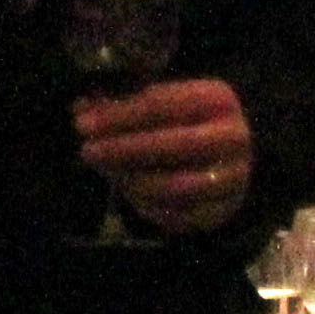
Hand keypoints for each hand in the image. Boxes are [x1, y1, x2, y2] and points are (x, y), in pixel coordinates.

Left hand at [77, 76, 253, 233]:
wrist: (230, 157)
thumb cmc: (186, 122)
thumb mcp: (161, 103)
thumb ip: (121, 105)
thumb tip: (80, 110)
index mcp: (218, 99)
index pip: (162, 105)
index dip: (119, 116)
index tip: (84, 125)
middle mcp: (234, 137)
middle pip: (173, 144)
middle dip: (123, 149)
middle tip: (87, 151)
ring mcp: (232, 177)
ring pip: (176, 185)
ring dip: (132, 180)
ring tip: (107, 171)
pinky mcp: (222, 211)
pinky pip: (177, 214)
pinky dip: (146, 204)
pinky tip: (126, 189)